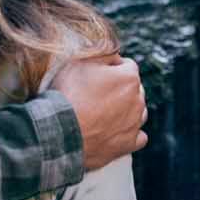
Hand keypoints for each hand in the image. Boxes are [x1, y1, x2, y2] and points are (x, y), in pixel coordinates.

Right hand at [53, 55, 147, 170]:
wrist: (60, 131)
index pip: (127, 65)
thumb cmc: (68, 94)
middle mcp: (138, 100)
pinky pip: (139, 136)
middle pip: (134, 89)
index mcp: (129, 78)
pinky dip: (130, 133)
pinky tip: (117, 131)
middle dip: (120, 89)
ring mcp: (134, 123)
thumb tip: (113, 55)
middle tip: (97, 94)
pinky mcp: (128, 144)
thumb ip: (101, 55)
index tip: (96, 74)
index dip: (111, 67)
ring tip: (106, 113)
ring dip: (127, 110)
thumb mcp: (79, 62)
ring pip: (139, 112)